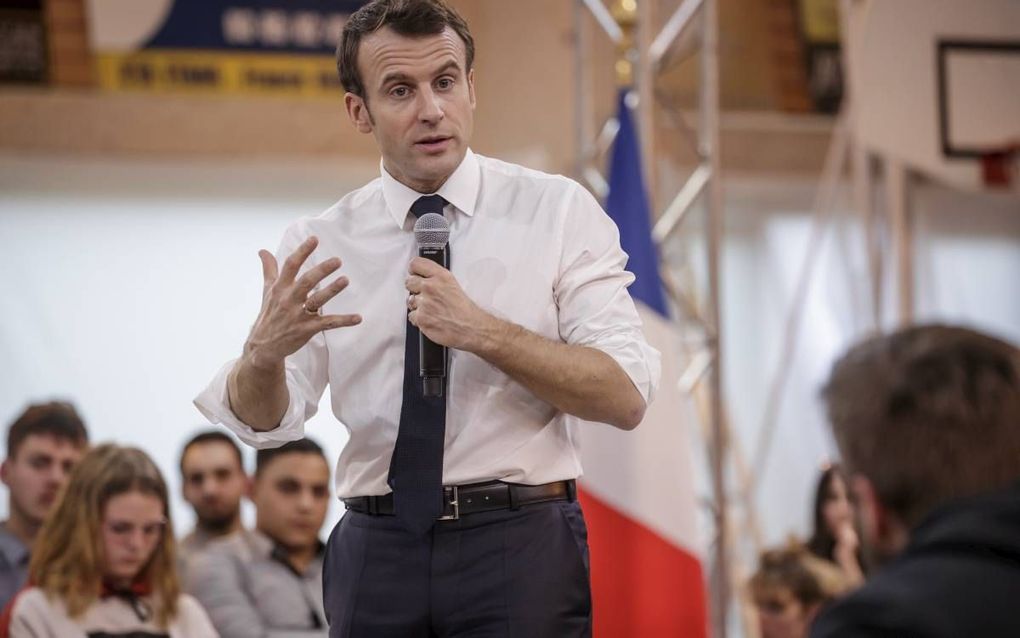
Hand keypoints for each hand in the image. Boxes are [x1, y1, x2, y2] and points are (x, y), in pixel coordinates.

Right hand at [244, 236, 361, 368]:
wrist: (264, 346)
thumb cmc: (269, 314)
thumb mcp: (267, 290)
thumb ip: (269, 269)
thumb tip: (262, 250)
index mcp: (280, 288)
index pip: (290, 266)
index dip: (302, 251)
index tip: (314, 239)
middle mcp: (289, 300)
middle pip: (306, 282)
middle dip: (321, 271)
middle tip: (337, 260)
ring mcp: (298, 315)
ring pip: (317, 300)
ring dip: (332, 290)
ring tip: (345, 280)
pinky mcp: (307, 329)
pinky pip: (328, 323)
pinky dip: (344, 321)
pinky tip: (358, 318)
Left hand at [405, 257, 496, 351]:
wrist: (472, 328)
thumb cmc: (465, 309)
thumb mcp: (454, 284)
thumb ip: (436, 278)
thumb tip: (422, 278)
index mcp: (441, 276)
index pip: (415, 264)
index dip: (413, 270)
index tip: (415, 275)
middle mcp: (431, 287)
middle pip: (408, 282)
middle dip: (414, 289)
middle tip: (424, 295)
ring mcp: (424, 303)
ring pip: (409, 300)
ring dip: (417, 305)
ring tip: (431, 309)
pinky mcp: (421, 318)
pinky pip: (411, 316)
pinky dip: (419, 319)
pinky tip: (430, 318)